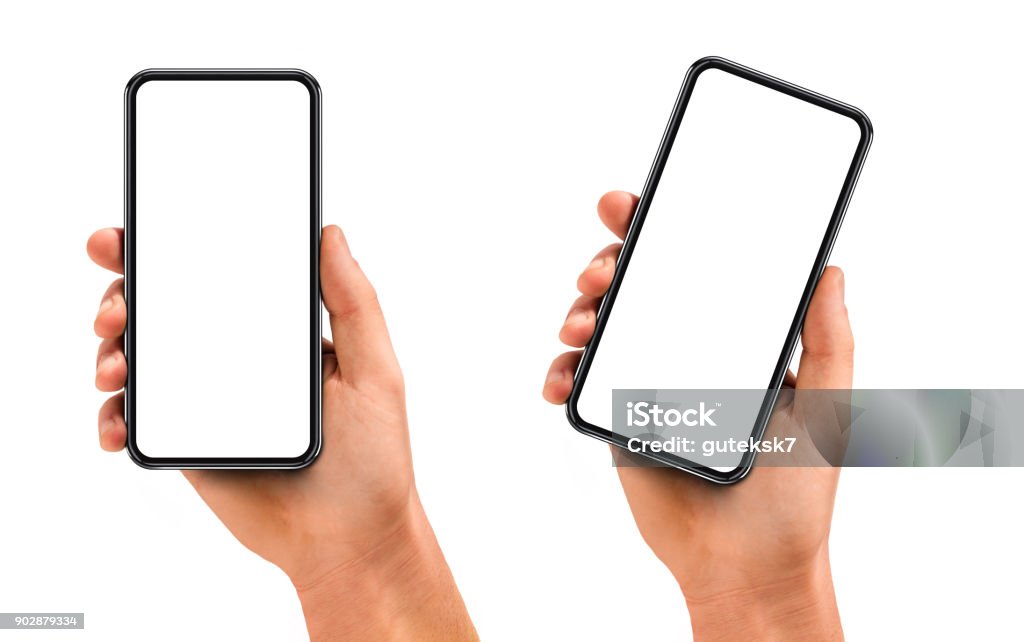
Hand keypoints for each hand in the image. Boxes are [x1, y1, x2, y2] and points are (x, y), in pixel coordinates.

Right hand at [89, 226, 476, 640]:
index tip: (135, 235)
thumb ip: (354, 304)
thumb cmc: (374, 461)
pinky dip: (113, 416)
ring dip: (112, 352)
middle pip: (167, 310)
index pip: (222, 275)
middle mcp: (239, 358)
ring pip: (141, 359)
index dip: (174, 249)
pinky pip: (138, 421)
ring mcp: (208, 401)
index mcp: (279, 333)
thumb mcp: (375, 373)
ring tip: (116, 367)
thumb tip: (330, 234)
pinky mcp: (189, 443)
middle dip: (124, 295)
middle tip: (115, 309)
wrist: (349, 544)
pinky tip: (116, 424)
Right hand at [543, 191, 848, 641]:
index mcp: (732, 337)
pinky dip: (558, 372)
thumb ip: (830, 343)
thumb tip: (831, 268)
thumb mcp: (828, 411)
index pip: (695, 267)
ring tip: (582, 324)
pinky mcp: (615, 418)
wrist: (746, 567)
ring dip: (578, 312)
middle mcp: (686, 349)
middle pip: (637, 286)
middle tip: (602, 271)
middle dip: (608, 263)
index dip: (660, 229)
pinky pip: (576, 383)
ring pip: (599, 326)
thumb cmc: (796, 495)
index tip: (632, 204)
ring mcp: (646, 381)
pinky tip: (559, 378)